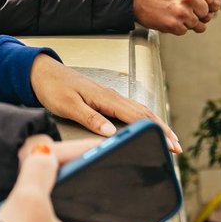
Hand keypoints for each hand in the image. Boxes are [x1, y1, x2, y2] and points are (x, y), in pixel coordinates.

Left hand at [29, 55, 181, 151]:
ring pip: (140, 111)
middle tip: (178, 148)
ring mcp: (110, 97)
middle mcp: (112, 96)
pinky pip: (131, 110)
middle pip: (145, 114)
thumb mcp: (68, 105)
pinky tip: (146, 126)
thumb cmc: (53, 88)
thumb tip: (111, 132)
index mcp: (106, 98)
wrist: (42, 73)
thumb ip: (90, 118)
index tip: (171, 145)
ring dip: (157, 125)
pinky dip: (144, 119)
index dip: (157, 132)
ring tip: (169, 139)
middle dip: (164, 130)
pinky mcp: (105, 99)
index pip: (138, 117)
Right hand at [132, 0, 220, 34]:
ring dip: (187, 20)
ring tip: (173, 11)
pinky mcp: (174, 24)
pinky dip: (177, 26)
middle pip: (207, 12)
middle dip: (196, 11)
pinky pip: (185, 31)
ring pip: (198, 23)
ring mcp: (182, 12)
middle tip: (180, 5)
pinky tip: (167, 16)